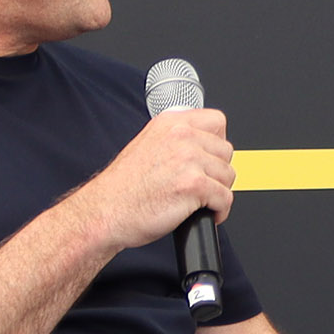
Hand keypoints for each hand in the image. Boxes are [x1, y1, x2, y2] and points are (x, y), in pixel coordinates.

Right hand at [74, 105, 233, 251]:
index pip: (217, 121)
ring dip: (217, 192)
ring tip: (198, 200)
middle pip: (226, 150)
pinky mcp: (193, 184)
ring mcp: (188, 158)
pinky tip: (203, 213)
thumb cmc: (123, 188)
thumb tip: (204, 146)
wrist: (105, 211)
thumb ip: (176, 140)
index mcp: (170, 123)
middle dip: (217, 171)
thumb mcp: (148, 145)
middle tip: (201, 185)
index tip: (210, 159)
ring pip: (228, 175)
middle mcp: (180, 135)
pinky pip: (225, 198)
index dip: (217, 144)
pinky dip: (219, 211)